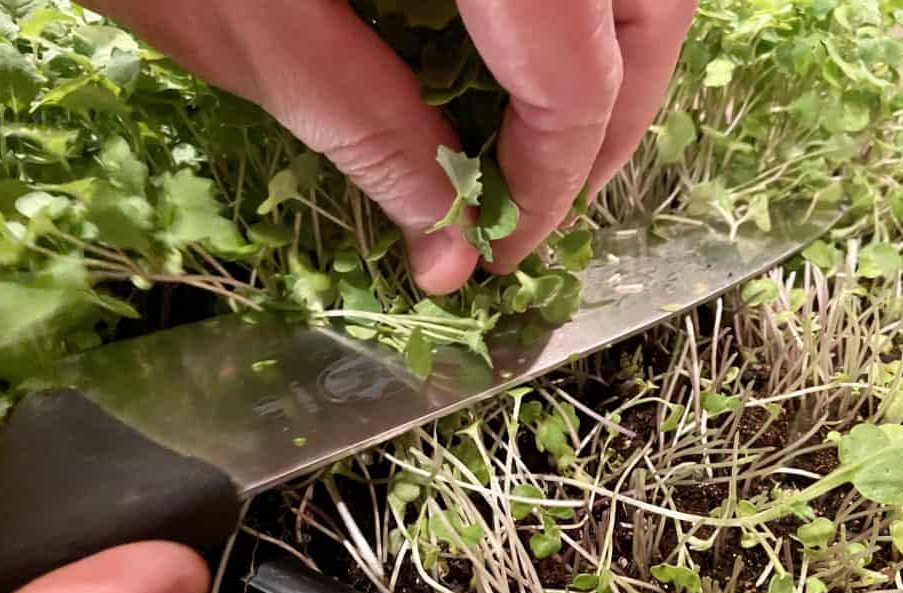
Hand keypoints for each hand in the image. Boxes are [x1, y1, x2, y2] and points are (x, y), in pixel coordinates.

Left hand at [82, 0, 696, 292]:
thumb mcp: (251, 19)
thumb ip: (369, 131)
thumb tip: (449, 258)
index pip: (577, 71)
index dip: (555, 178)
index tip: (508, 248)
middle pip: (650, 5)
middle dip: (614, 119)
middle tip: (552, 200)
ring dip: (613, 56)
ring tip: (551, 137)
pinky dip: (580, 7)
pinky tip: (527, 50)